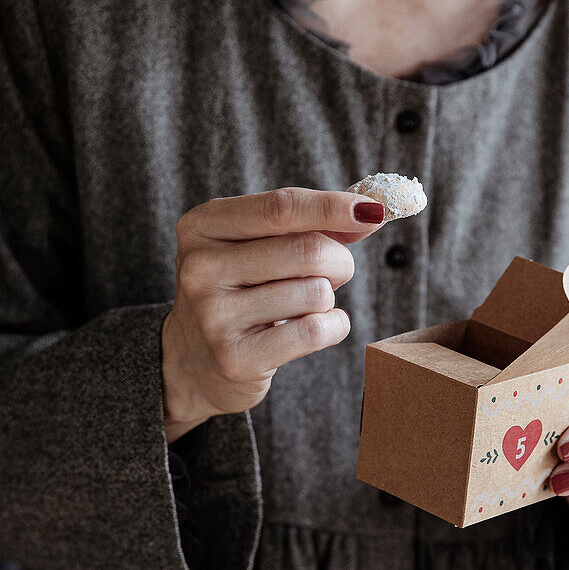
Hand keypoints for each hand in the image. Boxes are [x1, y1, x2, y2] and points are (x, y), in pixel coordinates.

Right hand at [161, 186, 385, 441]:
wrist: (195, 363)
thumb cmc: (241, 291)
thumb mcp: (258, 246)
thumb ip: (310, 224)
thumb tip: (369, 211)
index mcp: (202, 226)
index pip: (280, 207)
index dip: (332, 207)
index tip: (373, 210)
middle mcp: (200, 267)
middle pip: (308, 250)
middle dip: (339, 261)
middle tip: (335, 271)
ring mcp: (213, 315)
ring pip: (316, 292)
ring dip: (328, 299)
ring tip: (302, 306)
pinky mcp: (235, 357)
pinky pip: (315, 331)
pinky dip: (333, 327)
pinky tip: (316, 329)